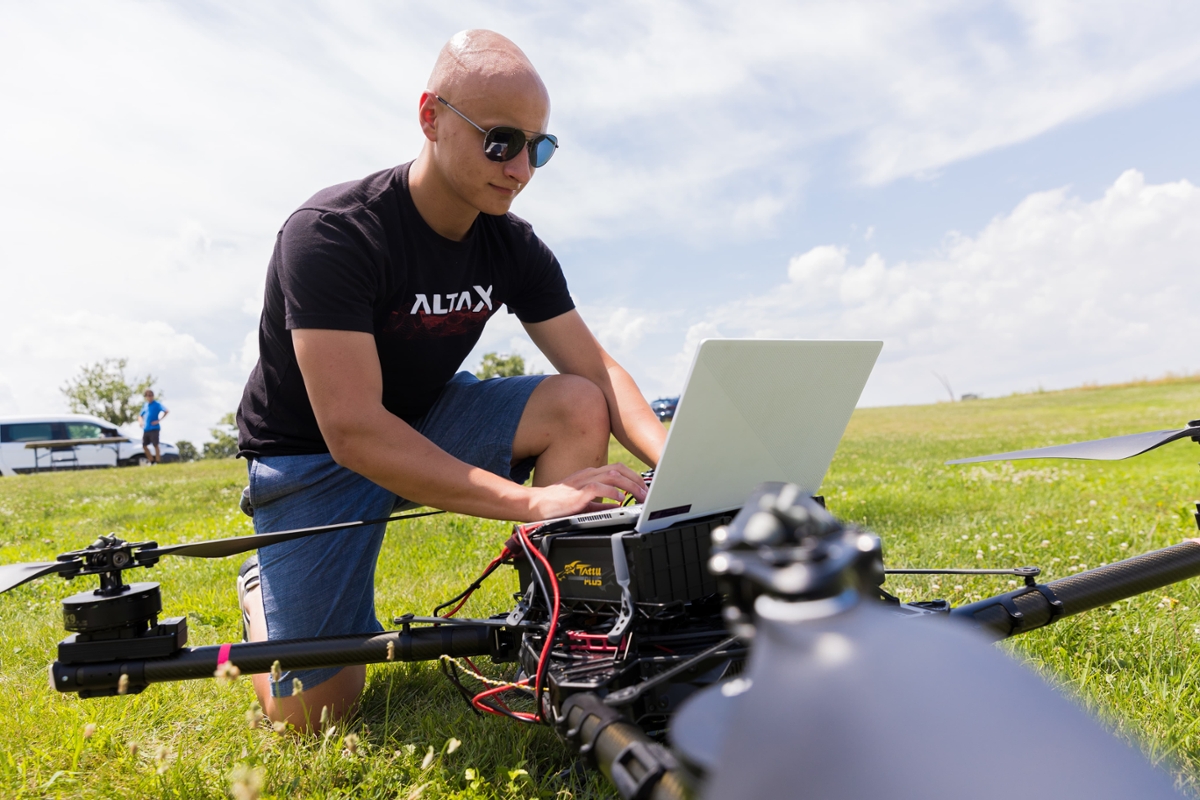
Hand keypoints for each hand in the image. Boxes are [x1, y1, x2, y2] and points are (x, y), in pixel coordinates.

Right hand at [526, 463, 647, 520]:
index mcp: (590, 475)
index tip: (644, 488)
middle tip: (647, 492)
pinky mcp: (577, 493)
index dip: (633, 477)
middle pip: (619, 469)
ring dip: (629, 485)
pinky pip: (598, 488)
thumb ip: (601, 502)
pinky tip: (620, 499)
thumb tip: (618, 504)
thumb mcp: (584, 501)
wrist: (535, 505)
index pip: (617, 469)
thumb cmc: (557, 504)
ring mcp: (582, 482)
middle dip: (636, 480)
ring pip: (612, 476)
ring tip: (639, 495)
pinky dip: (611, 493)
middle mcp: (588, 474)